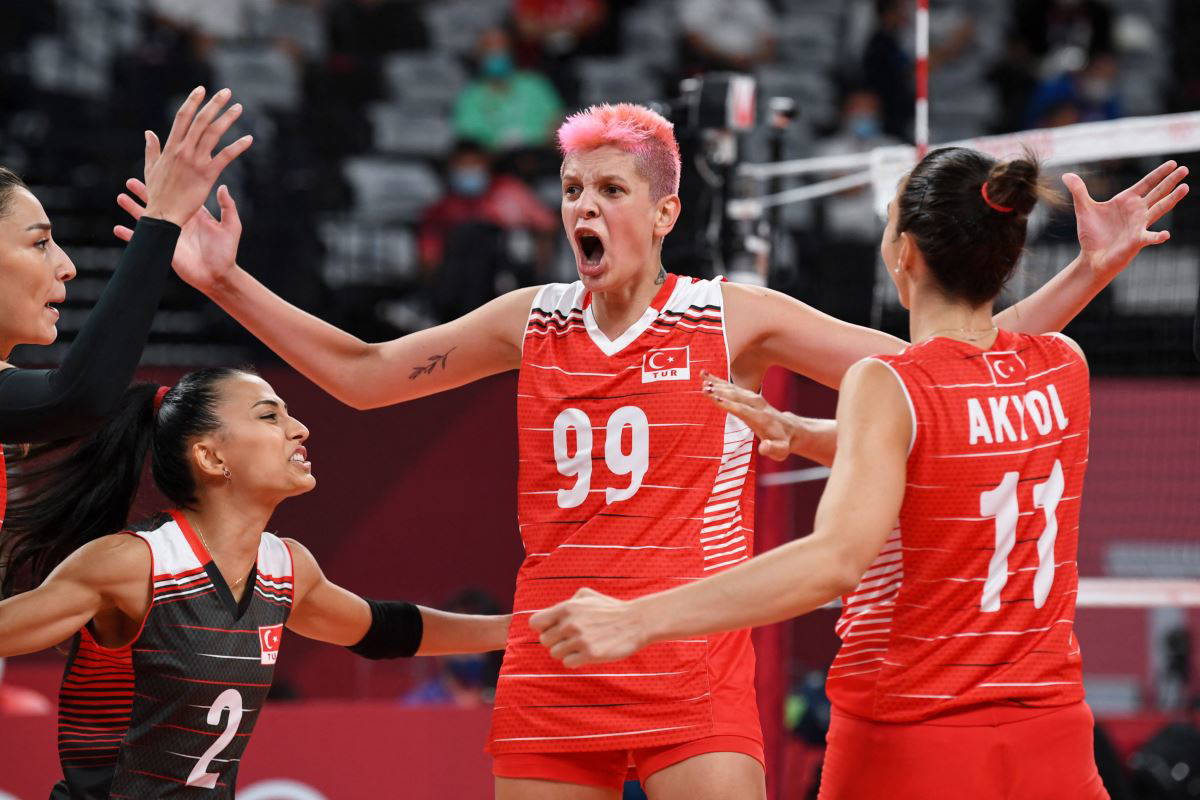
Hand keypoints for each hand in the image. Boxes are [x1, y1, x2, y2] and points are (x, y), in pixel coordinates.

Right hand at [115, 179, 241, 293]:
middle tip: (130, 181)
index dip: (167, 185)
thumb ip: (227, 207)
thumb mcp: (231, 226)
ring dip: (133, 209)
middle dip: (144, 193)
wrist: (219, 275)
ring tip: (120, 197)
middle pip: (159, 203)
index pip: (177, 195)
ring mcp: (170, 235)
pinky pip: (144, 241)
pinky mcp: (164, 248)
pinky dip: (131, 236)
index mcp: (194, 214)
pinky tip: (118, 229)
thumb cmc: (226, 252)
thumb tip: (222, 186)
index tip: (157, 172)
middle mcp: (179, 222)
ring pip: (148, 219)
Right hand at [141, 86, 252, 226]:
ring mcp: (196, 161)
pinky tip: (249, 139)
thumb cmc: (157, 194)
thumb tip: (149, 133)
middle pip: (201, 121)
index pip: (183, 118)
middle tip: (226, 92)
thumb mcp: (150, 168)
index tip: (201, 89)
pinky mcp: (207, 174)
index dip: (193, 102)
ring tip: (238, 108)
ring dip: (227, 119)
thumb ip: (152, 149)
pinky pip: (226, 157)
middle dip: (214, 104)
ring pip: (214, 134)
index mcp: (171, 147)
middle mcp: (184, 150)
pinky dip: (238, 146)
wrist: (163, 215)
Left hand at [529, 588, 644, 667]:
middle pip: (544, 641)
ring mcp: (579, 640)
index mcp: (567, 607)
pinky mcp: (590, 655)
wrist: (636, 622)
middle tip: (572, 639)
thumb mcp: (588, 595)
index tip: (553, 629)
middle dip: (556, 641)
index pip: (535, 623)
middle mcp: (570, 623)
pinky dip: (575, 660)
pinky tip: (587, 653)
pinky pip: (568, 663)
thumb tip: (551, 614)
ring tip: (581, 645)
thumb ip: (567, 602)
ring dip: (566, 652)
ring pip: (555, 654)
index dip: (542, 627)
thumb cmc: (611, 609)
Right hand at [702, 370, 792, 460]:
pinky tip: (707, 376)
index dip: (730, 405)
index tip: (716, 399)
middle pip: (737, 396)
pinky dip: (720, 381)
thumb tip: (764, 448)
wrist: (790, 430)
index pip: (744, 410)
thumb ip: (773, 449)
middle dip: (721, 391)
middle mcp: (757, 405)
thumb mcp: (781, 450)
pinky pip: (733, 387)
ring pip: (734, 388)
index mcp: (762, 418)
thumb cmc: (782, 443)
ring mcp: (754, 398)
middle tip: (704, 387)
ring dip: (718, 382)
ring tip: (703, 376)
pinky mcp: (749, 396)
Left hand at [1065, 160, 1188, 278]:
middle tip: (1185, 169)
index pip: (1146, 183)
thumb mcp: (1084, 209)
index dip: (1159, 173)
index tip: (1173, 162)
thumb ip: (1079, 191)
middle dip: (1170, 181)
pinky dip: (1157, 237)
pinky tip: (1165, 235)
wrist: (1092, 256)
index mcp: (1126, 201)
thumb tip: (1066, 175)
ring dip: (1172, 199)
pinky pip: (1149, 237)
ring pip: (1160, 209)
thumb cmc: (1092, 234)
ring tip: (1185, 187)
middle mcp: (1137, 211)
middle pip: (1158, 192)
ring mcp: (1139, 225)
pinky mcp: (1136, 240)